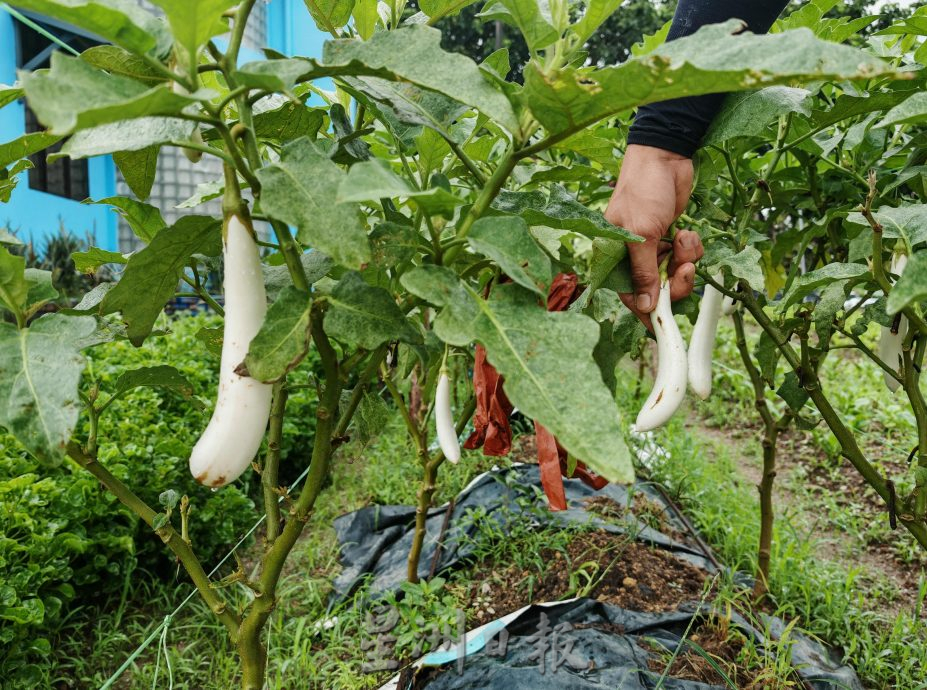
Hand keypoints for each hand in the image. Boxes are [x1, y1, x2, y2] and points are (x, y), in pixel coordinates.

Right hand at [604, 144, 701, 328]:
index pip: (630, 296)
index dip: (648, 311)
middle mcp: (631, 257)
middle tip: (685, 268)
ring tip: (684, 239)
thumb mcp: (641, 233)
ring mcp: (653, 249)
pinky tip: (686, 231)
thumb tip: (643, 305)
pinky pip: (686, 259)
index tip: (665, 324)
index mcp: (613, 258)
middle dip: (675, 282)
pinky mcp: (671, 240)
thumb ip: (643, 271)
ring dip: (685, 261)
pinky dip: (691, 248)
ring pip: (674, 276)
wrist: (666, 156)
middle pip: (656, 291)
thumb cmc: (644, 190)